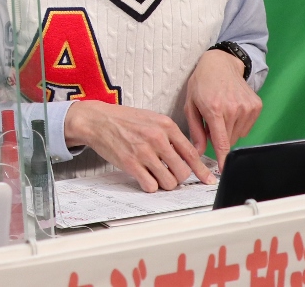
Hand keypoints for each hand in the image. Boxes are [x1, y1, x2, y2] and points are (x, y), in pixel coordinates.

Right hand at [65, 100, 216, 191]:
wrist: (97, 120)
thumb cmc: (123, 119)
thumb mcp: (151, 119)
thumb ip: (170, 134)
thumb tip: (188, 155)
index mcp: (165, 126)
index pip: (192, 154)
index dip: (201, 170)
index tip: (207, 179)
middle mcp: (157, 138)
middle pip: (183, 171)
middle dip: (179, 177)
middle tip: (171, 174)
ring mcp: (143, 152)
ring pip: (169, 182)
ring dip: (165, 183)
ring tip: (156, 176)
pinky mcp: (130, 164)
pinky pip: (150, 185)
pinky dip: (150, 185)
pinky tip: (144, 177)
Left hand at [185, 48, 261, 170]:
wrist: (220, 64)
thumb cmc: (201, 83)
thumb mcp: (190, 105)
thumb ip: (195, 130)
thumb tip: (196, 152)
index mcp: (214, 109)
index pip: (220, 141)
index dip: (222, 158)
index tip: (224, 171)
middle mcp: (233, 109)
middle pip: (228, 140)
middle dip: (218, 137)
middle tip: (211, 122)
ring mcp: (247, 107)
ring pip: (238, 134)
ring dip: (228, 130)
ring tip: (221, 113)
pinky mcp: (256, 106)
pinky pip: (247, 127)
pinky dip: (238, 124)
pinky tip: (231, 110)